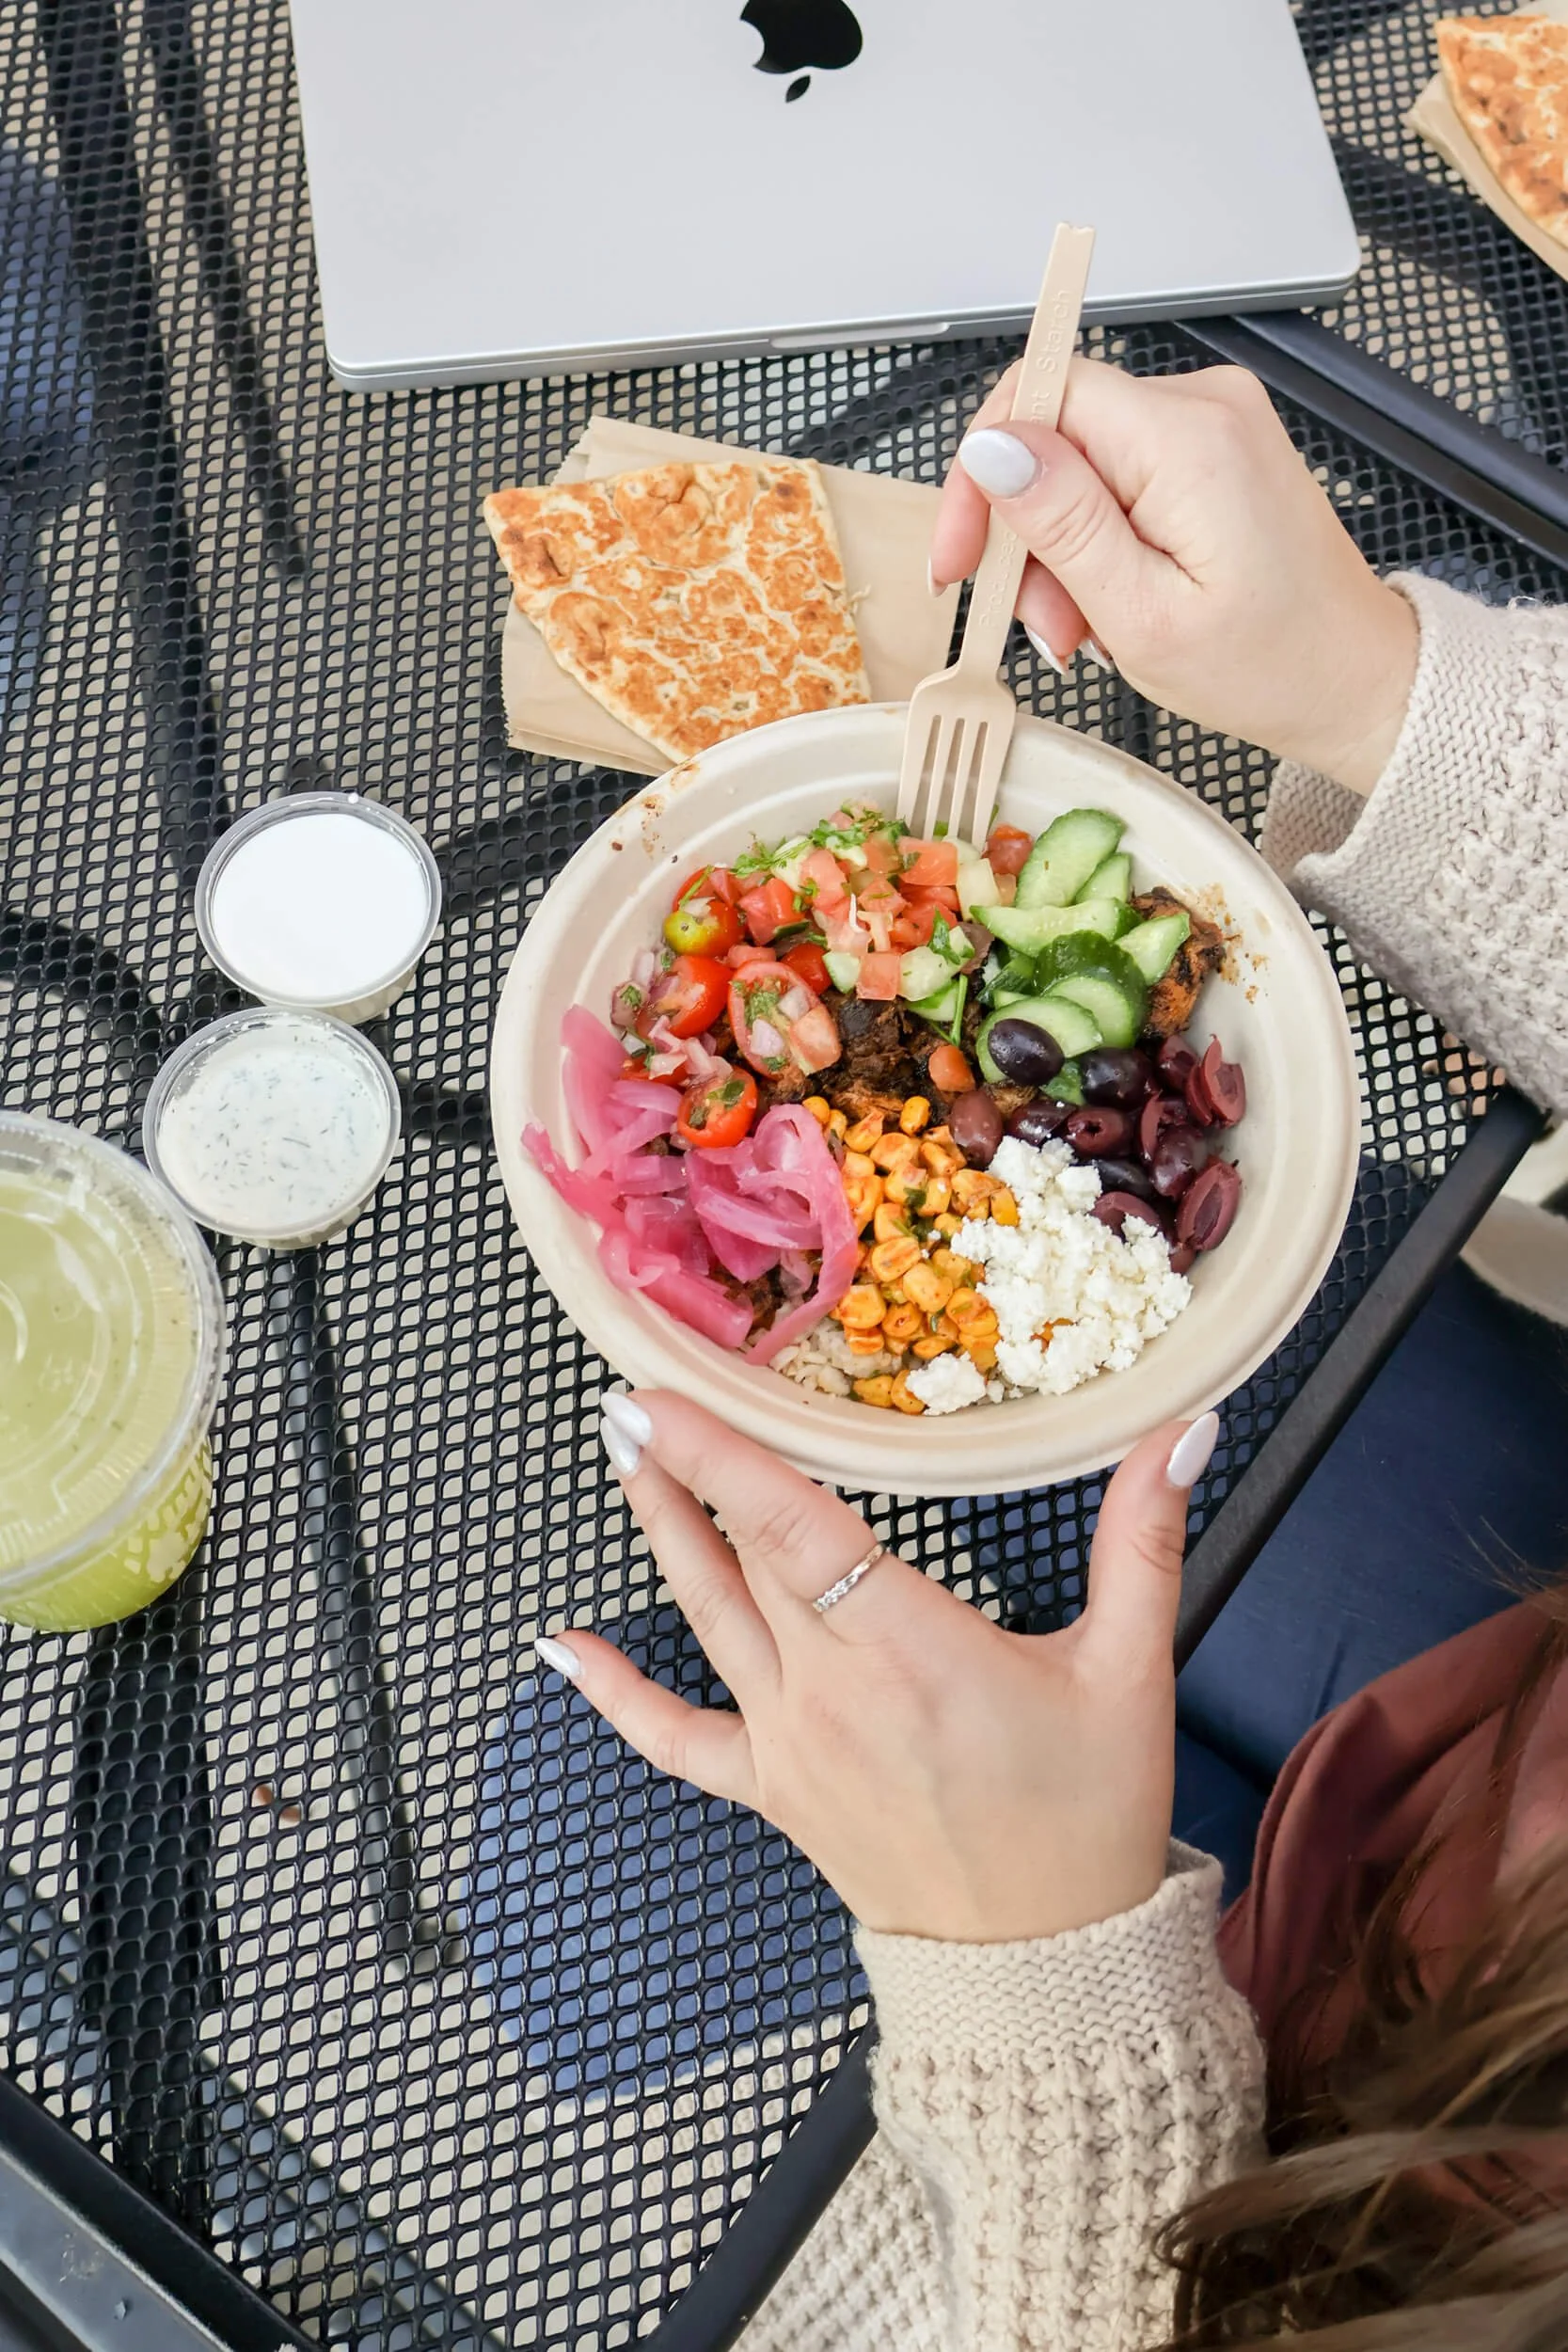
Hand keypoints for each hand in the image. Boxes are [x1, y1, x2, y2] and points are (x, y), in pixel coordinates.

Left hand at [534, 1393, 1218, 1944]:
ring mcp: (790, 1743)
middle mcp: (831, 1691)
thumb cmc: (1088, 1822)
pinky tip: (560, 1648)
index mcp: (908, 1649)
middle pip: (737, 1557)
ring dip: (657, 1534)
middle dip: (680, 1467)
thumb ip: (1143, 1539)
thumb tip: (1180, 1432)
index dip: (718, 1455)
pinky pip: (675, 1740)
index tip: (659, 1394)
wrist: (1047, 1972)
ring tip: (619, 1457)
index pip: (792, 1527)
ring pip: (703, 1619)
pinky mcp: (773, 1790)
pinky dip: (611, 1696)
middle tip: (633, 1389)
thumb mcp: (1130, 1670)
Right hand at [931, 356, 1418, 795]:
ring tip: (1088, 628)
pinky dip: (1098, 540)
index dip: (980, 472)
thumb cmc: (1270, 665)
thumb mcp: (1141, 616)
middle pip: (1054, 432)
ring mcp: (1212, 421)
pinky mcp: (1211, 446)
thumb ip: (1062, 523)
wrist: (1352, 679)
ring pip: (1077, 460)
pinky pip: (1116, 473)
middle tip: (1045, 624)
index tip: (961, 558)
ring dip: (1060, 550)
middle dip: (1025, 533)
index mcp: (1188, 438)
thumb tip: (992, 448)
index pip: (1039, 392)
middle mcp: (1205, 405)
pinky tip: (1116, 598)